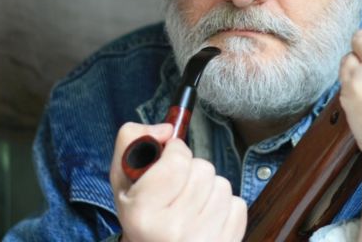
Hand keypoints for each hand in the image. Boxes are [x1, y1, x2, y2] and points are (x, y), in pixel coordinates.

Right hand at [110, 122, 246, 241]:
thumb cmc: (141, 211)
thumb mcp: (123, 177)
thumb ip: (133, 138)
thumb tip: (167, 130)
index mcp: (143, 215)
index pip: (178, 161)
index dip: (176, 151)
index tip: (170, 156)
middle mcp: (173, 232)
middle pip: (203, 170)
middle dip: (193, 170)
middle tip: (178, 187)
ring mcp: (202, 240)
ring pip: (223, 186)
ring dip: (210, 188)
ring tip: (192, 203)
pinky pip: (238, 205)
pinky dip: (225, 206)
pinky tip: (207, 217)